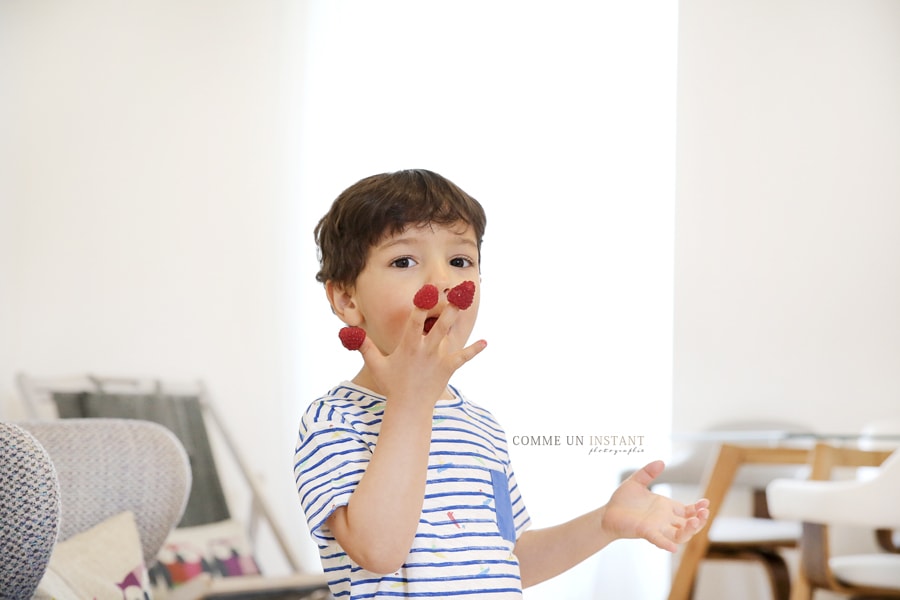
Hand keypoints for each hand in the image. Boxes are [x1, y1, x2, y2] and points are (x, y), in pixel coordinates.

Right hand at [356, 302, 485, 406]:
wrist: (408, 408)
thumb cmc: (392, 385)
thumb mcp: (376, 365)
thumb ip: (364, 346)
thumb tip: (348, 332)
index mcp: (408, 346)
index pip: (415, 321)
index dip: (421, 305)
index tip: (426, 290)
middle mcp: (424, 350)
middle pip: (439, 325)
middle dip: (448, 308)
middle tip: (457, 290)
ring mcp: (437, 359)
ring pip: (450, 335)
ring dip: (458, 318)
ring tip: (467, 301)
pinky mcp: (447, 368)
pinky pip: (462, 358)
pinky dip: (473, 350)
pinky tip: (485, 342)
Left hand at [602, 460, 709, 551]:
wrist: (607, 513)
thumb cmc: (623, 500)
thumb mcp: (636, 481)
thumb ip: (648, 472)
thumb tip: (661, 462)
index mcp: (665, 507)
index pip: (688, 510)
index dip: (698, 508)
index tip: (706, 503)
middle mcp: (664, 519)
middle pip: (688, 524)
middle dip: (699, 520)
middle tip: (704, 513)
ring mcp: (656, 527)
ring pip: (679, 535)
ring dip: (690, 531)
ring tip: (696, 522)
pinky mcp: (645, 532)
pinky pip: (659, 540)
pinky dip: (666, 544)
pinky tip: (673, 547)